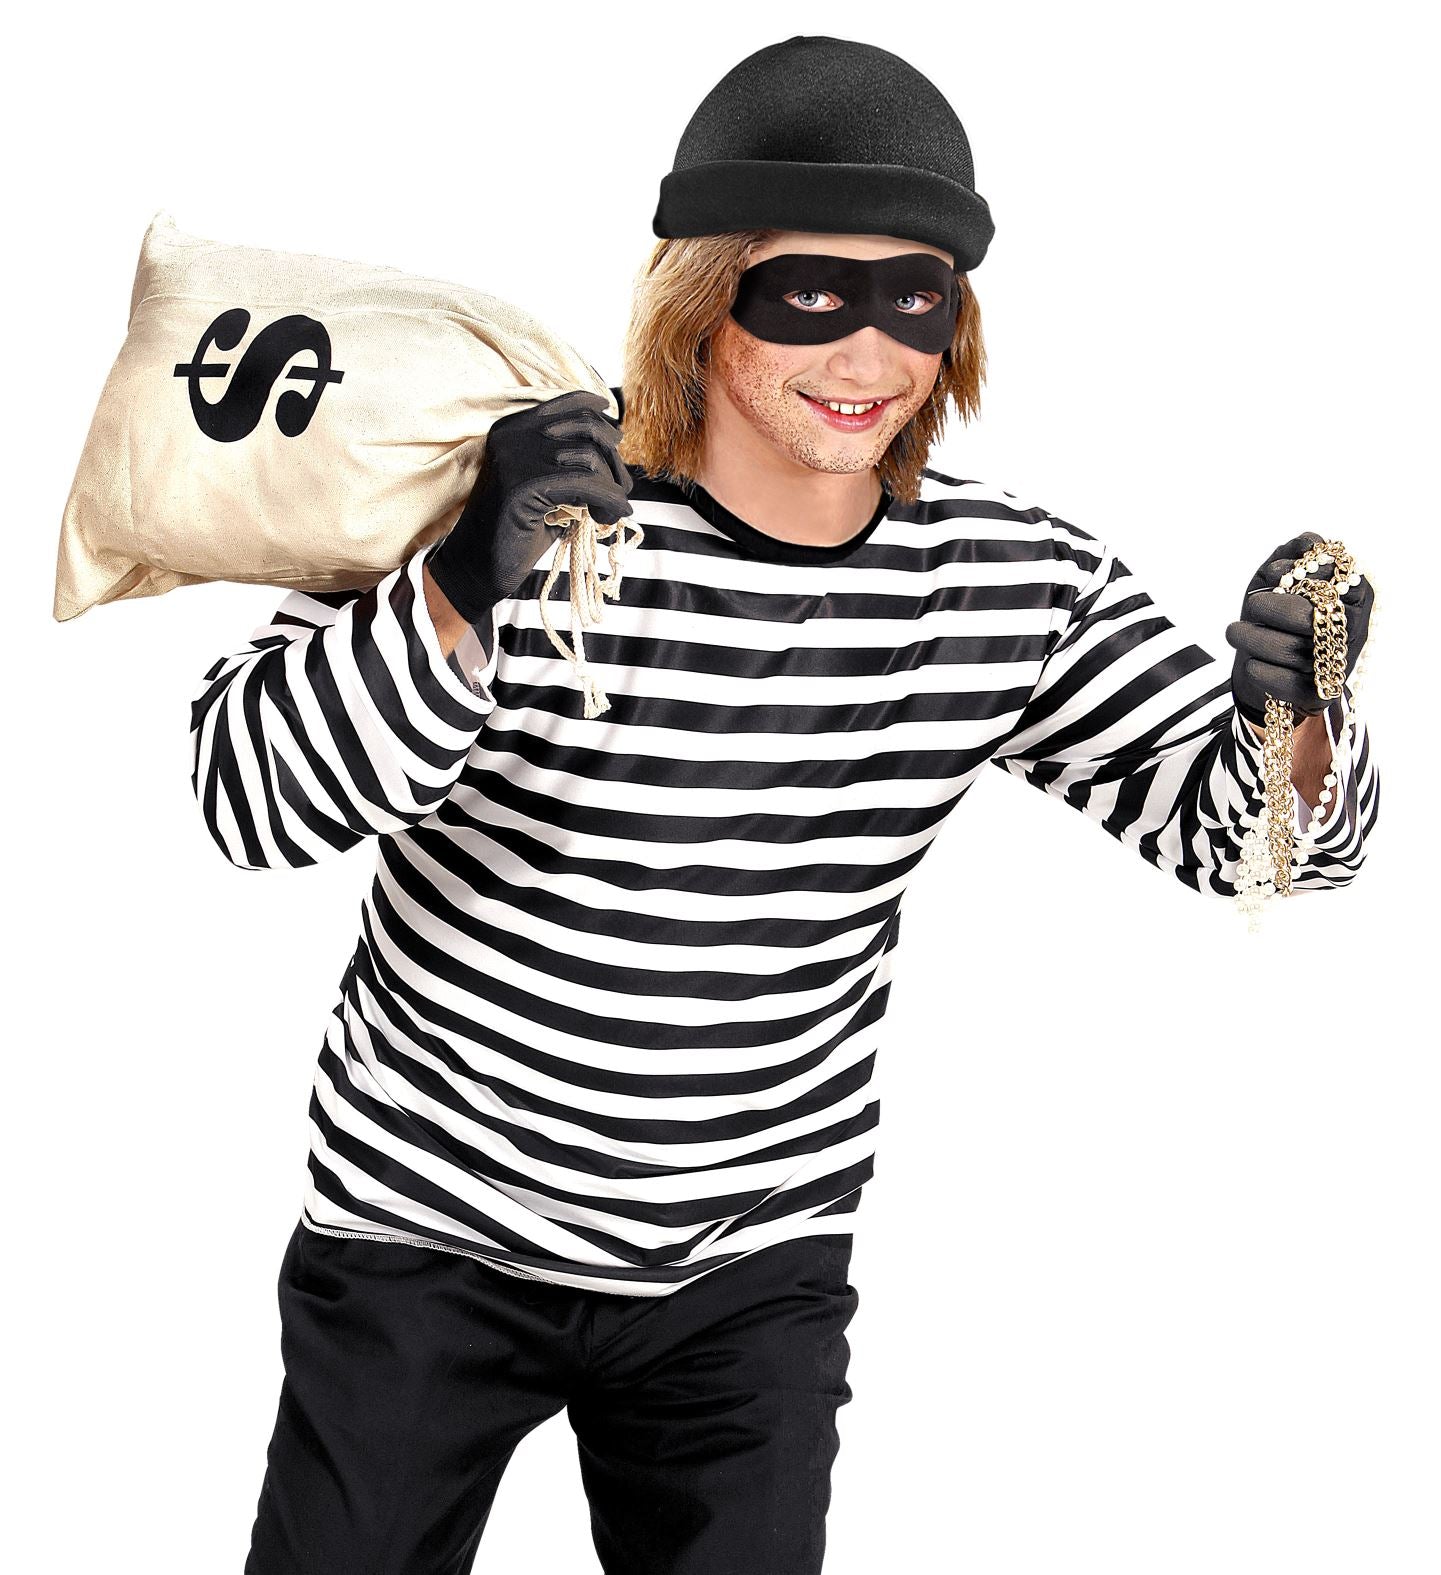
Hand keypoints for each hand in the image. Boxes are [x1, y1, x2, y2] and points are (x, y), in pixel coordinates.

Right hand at [428, 389, 632, 624]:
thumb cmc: (516, 530)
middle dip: (613, 459)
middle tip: (621, 489)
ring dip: (613, 486)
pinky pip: (585, 484)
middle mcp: (512, 435)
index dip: (601, 419)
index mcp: (513, 428)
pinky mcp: (523, 485)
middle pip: (586, 429)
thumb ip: (571, 465)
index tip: (618, 440)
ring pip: (590, 458)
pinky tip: (610, 517)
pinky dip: (608, 501)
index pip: (571, 404)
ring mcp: (515, 457)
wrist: (477, 567)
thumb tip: (615, 455)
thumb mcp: (546, 487)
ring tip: (612, 510)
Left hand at [1224, 530, 1373, 729]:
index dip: (1295, 574)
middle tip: (1251, 605)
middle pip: (1307, 617)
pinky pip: (1286, 683)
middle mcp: (1355, 627)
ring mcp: (1340, 661)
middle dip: (1270, 608)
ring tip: (1233, 631)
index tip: (1269, 574)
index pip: (1331, 578)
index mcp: (1356, 593)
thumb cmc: (1278, 612)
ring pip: (1291, 651)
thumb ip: (1292, 555)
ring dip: (1252, 639)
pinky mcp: (1321, 692)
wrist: (1271, 663)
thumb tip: (1306, 543)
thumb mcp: (1282, 578)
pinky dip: (1260, 670)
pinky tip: (1250, 662)